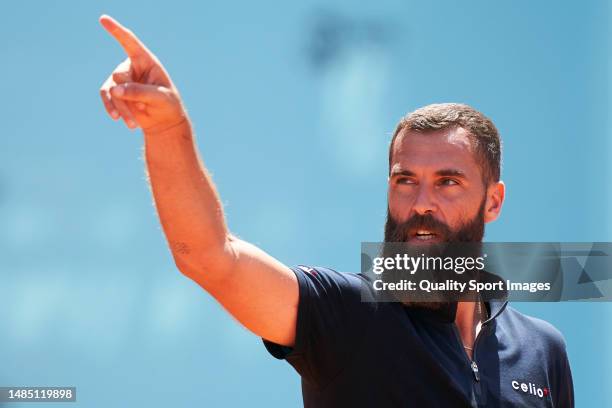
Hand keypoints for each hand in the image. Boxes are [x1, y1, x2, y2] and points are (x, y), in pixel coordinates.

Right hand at [99, 14, 187, 132]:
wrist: (164, 121)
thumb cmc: (167, 105)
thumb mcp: (159, 98)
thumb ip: (139, 92)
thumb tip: (115, 90)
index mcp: (146, 61)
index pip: (130, 42)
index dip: (116, 31)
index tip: (103, 19)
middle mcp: (132, 67)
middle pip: (119, 76)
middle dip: (128, 95)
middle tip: (143, 108)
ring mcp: (122, 79)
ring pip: (111, 89)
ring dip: (121, 107)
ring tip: (133, 123)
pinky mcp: (115, 92)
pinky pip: (107, 97)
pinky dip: (112, 108)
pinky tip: (117, 119)